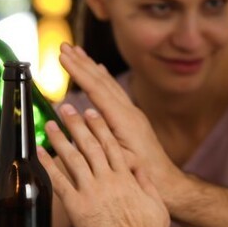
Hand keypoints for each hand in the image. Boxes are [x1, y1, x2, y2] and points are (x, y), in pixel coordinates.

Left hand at [38, 104, 169, 226]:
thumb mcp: (156, 204)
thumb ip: (146, 184)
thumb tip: (140, 169)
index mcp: (127, 177)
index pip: (111, 145)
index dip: (99, 127)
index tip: (91, 112)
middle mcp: (108, 179)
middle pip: (90, 146)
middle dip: (77, 124)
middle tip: (66, 108)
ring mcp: (92, 191)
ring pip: (73, 158)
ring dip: (60, 139)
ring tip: (49, 124)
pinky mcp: (78, 207)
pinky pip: (60, 182)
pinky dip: (49, 165)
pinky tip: (40, 153)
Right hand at [58, 44, 182, 202]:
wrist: (165, 180)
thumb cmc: (141, 174)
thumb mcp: (117, 160)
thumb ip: (98, 140)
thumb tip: (77, 120)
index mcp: (123, 119)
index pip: (96, 89)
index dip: (78, 72)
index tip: (63, 57)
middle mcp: (129, 111)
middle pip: (101, 80)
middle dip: (81, 62)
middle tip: (64, 46)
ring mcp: (132, 112)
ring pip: (108, 83)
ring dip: (90, 66)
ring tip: (76, 51)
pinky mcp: (132, 117)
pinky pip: (114, 91)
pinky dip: (103, 78)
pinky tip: (98, 70)